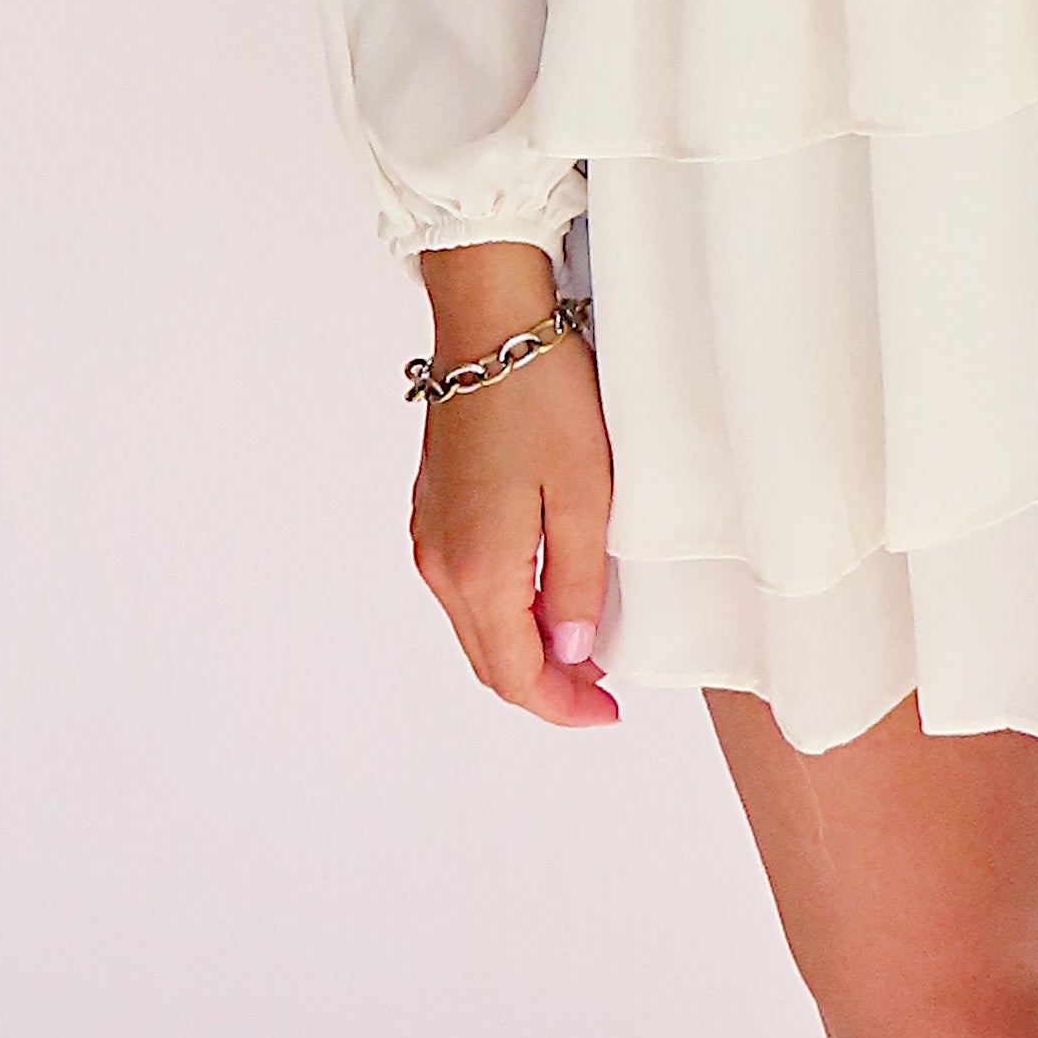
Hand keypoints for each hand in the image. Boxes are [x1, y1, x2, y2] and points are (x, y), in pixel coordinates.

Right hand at [408, 239, 619, 727]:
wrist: (488, 323)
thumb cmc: (540, 395)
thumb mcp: (586, 493)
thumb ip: (577, 582)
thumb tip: (573, 652)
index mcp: (477, 569)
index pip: (516, 673)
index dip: (563, 706)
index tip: (607, 713)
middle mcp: (440, 564)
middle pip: (488, 661)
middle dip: (544, 687)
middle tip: (601, 694)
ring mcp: (429, 537)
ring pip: (475, 627)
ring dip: (524, 650)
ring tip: (583, 650)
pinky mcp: (433, 512)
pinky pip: (465, 589)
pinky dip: (504, 612)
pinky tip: (544, 600)